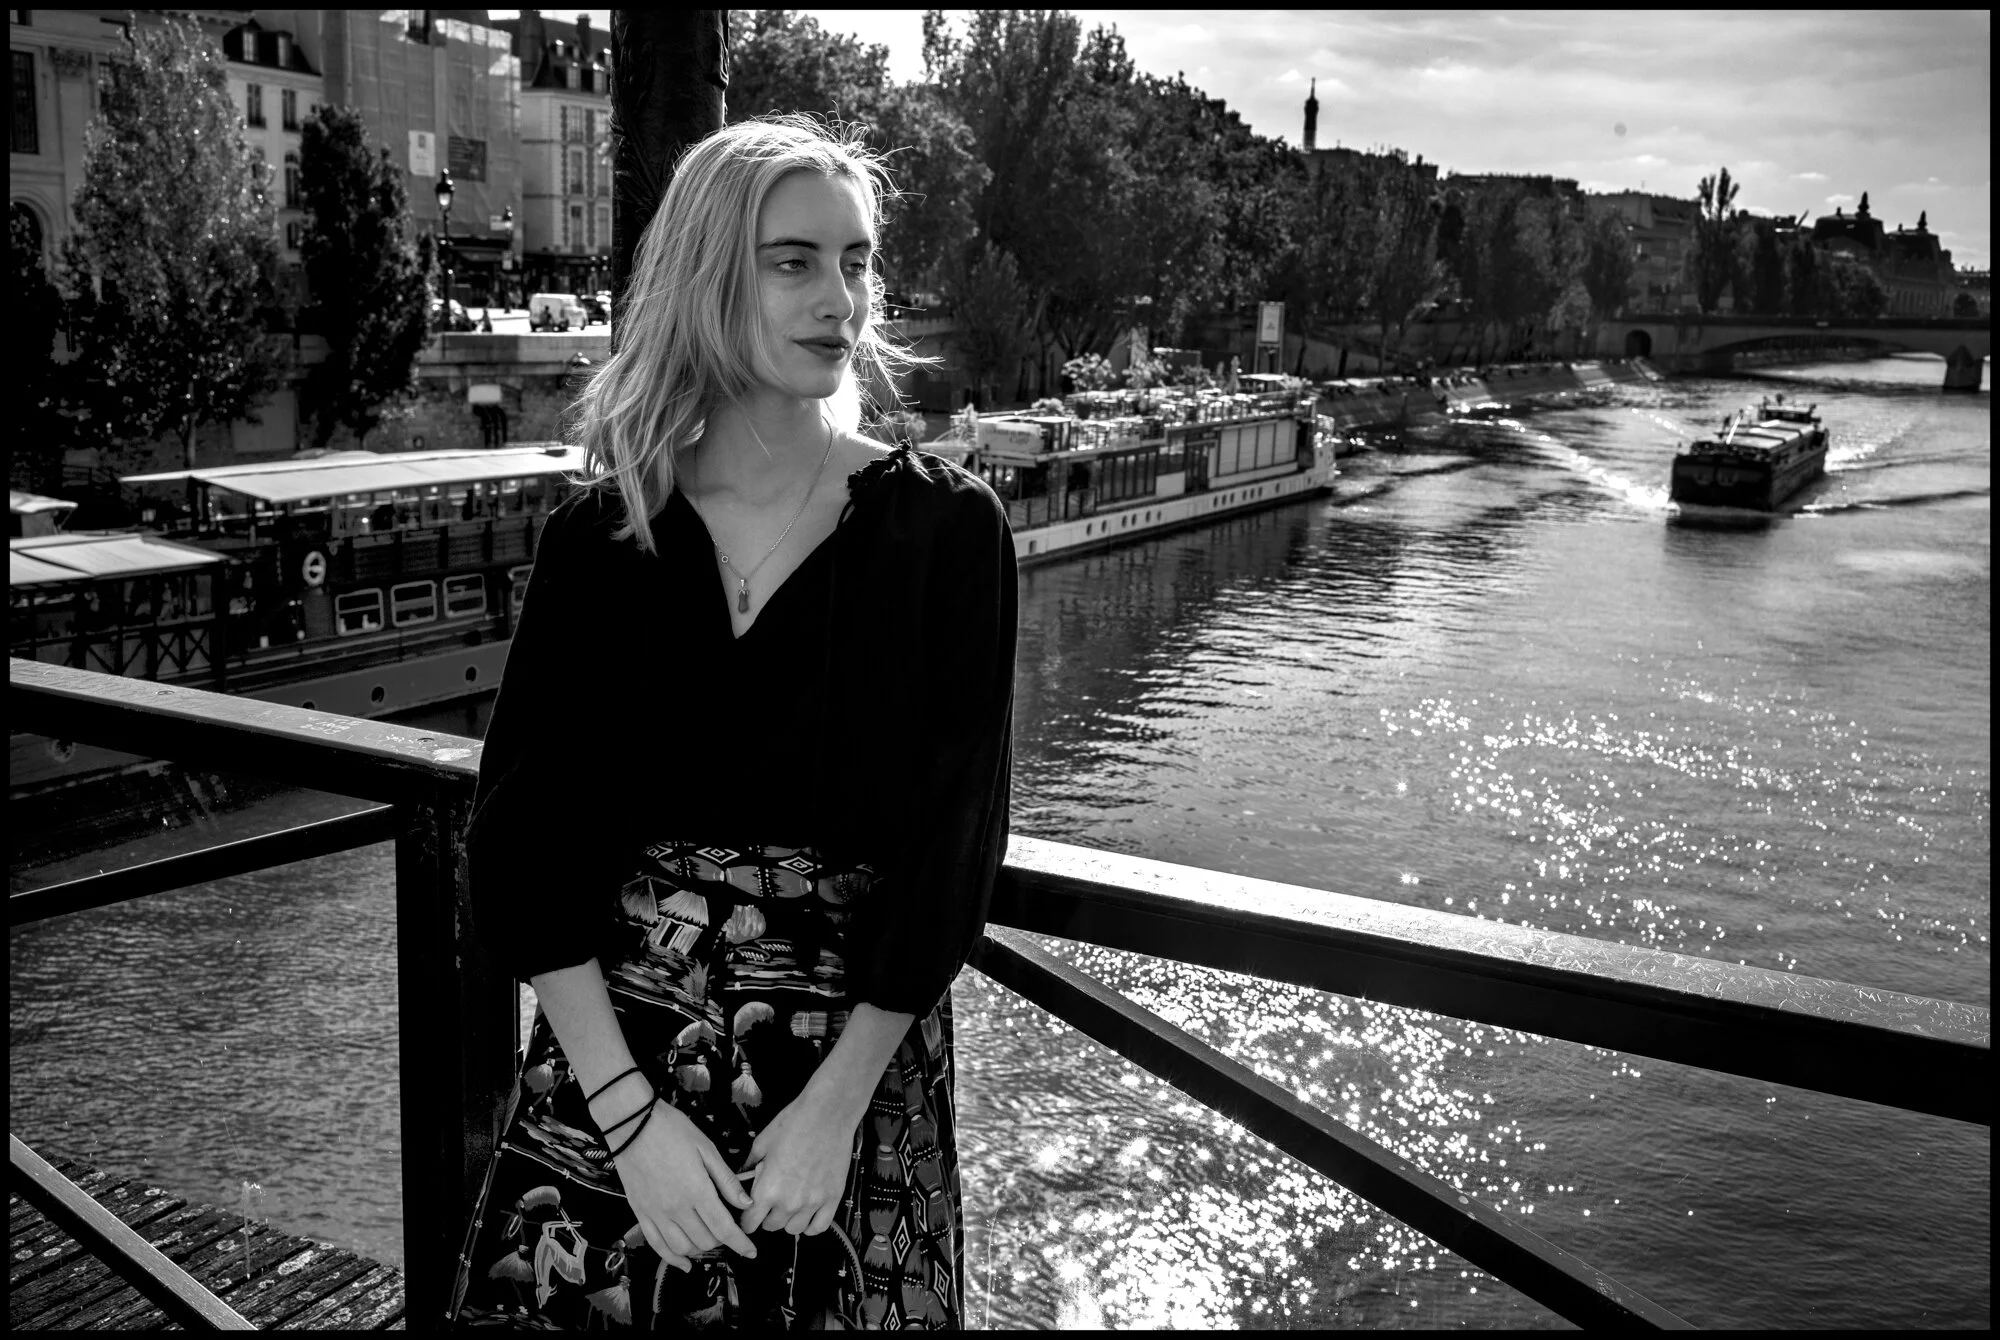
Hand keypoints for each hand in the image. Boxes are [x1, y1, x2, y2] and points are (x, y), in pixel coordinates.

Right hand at [612, 1101, 757, 1269]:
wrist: (631, 1125)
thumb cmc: (671, 1130)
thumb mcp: (706, 1148)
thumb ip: (726, 1180)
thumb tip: (745, 1203)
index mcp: (697, 1191)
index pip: (724, 1228)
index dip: (741, 1244)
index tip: (751, 1251)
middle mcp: (676, 1209)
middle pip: (706, 1240)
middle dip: (723, 1240)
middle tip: (728, 1230)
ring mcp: (656, 1214)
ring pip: (683, 1248)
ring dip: (700, 1249)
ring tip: (709, 1239)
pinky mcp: (641, 1214)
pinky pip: (657, 1245)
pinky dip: (672, 1258)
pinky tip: (684, 1263)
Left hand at [739, 1088, 860, 1236]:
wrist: (828, 1113)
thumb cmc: (795, 1122)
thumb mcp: (762, 1142)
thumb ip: (750, 1164)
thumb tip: (743, 1175)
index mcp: (767, 1189)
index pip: (749, 1223)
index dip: (746, 1219)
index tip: (749, 1214)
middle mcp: (789, 1201)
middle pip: (771, 1227)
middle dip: (766, 1217)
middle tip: (770, 1201)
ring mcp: (813, 1203)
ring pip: (794, 1229)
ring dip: (788, 1220)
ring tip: (789, 1204)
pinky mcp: (832, 1199)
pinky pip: (819, 1227)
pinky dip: (811, 1225)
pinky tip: (808, 1213)